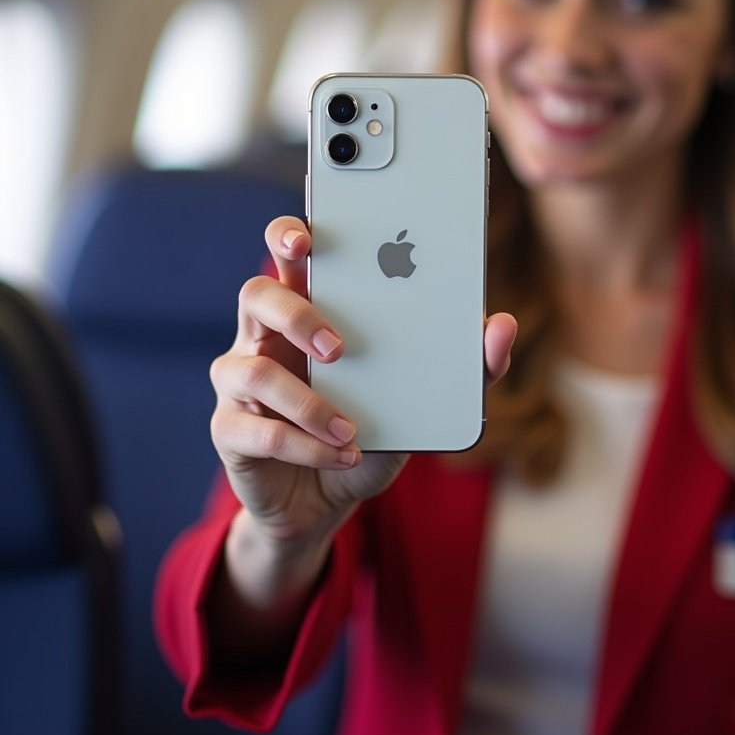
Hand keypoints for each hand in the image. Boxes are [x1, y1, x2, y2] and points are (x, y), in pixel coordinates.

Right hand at [209, 215, 515, 549]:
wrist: (330, 499)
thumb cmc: (371, 430)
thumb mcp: (423, 399)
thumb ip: (465, 364)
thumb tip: (503, 325)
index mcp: (310, 309)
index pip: (288, 252)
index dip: (289, 235)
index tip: (308, 239)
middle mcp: (266, 336)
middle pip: (256, 295)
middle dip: (296, 314)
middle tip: (340, 347)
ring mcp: (239, 383)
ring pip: (249, 368)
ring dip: (307, 401)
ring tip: (350, 428)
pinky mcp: (230, 431)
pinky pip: (257, 431)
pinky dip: (305, 446)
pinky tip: (343, 455)